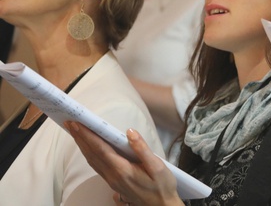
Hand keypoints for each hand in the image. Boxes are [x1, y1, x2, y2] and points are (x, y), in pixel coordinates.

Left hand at [65, 121, 182, 205]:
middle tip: (69, 122)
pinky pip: (96, 165)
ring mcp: (111, 180)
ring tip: (75, 132)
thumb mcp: (158, 167)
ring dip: (82, 145)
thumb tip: (130, 132)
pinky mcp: (113, 182)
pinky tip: (88, 148)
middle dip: (80, 138)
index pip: (100, 149)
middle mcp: (113, 176)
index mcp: (123, 170)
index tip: (77, 123)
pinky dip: (89, 153)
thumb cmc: (162, 186)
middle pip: (92, 154)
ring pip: (92, 160)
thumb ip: (143, 149)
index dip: (87, 135)